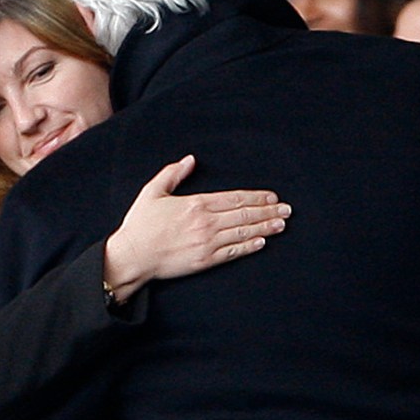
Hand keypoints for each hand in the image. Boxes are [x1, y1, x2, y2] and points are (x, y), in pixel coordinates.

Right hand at [103, 155, 290, 303]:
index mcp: (196, 203)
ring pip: (243, 233)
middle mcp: (206, 222)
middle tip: (287, 210)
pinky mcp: (205, 260)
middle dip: (268, 211)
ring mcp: (207, 243)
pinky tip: (262, 242)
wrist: (133, 256)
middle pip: (244, 214)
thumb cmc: (141, 225)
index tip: (272, 197)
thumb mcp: (153, 191)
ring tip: (281, 224)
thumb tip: (190, 159)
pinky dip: (249, 247)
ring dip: (265, 227)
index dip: (256, 197)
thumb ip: (172, 173)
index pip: (234, 198)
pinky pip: (233, 252)